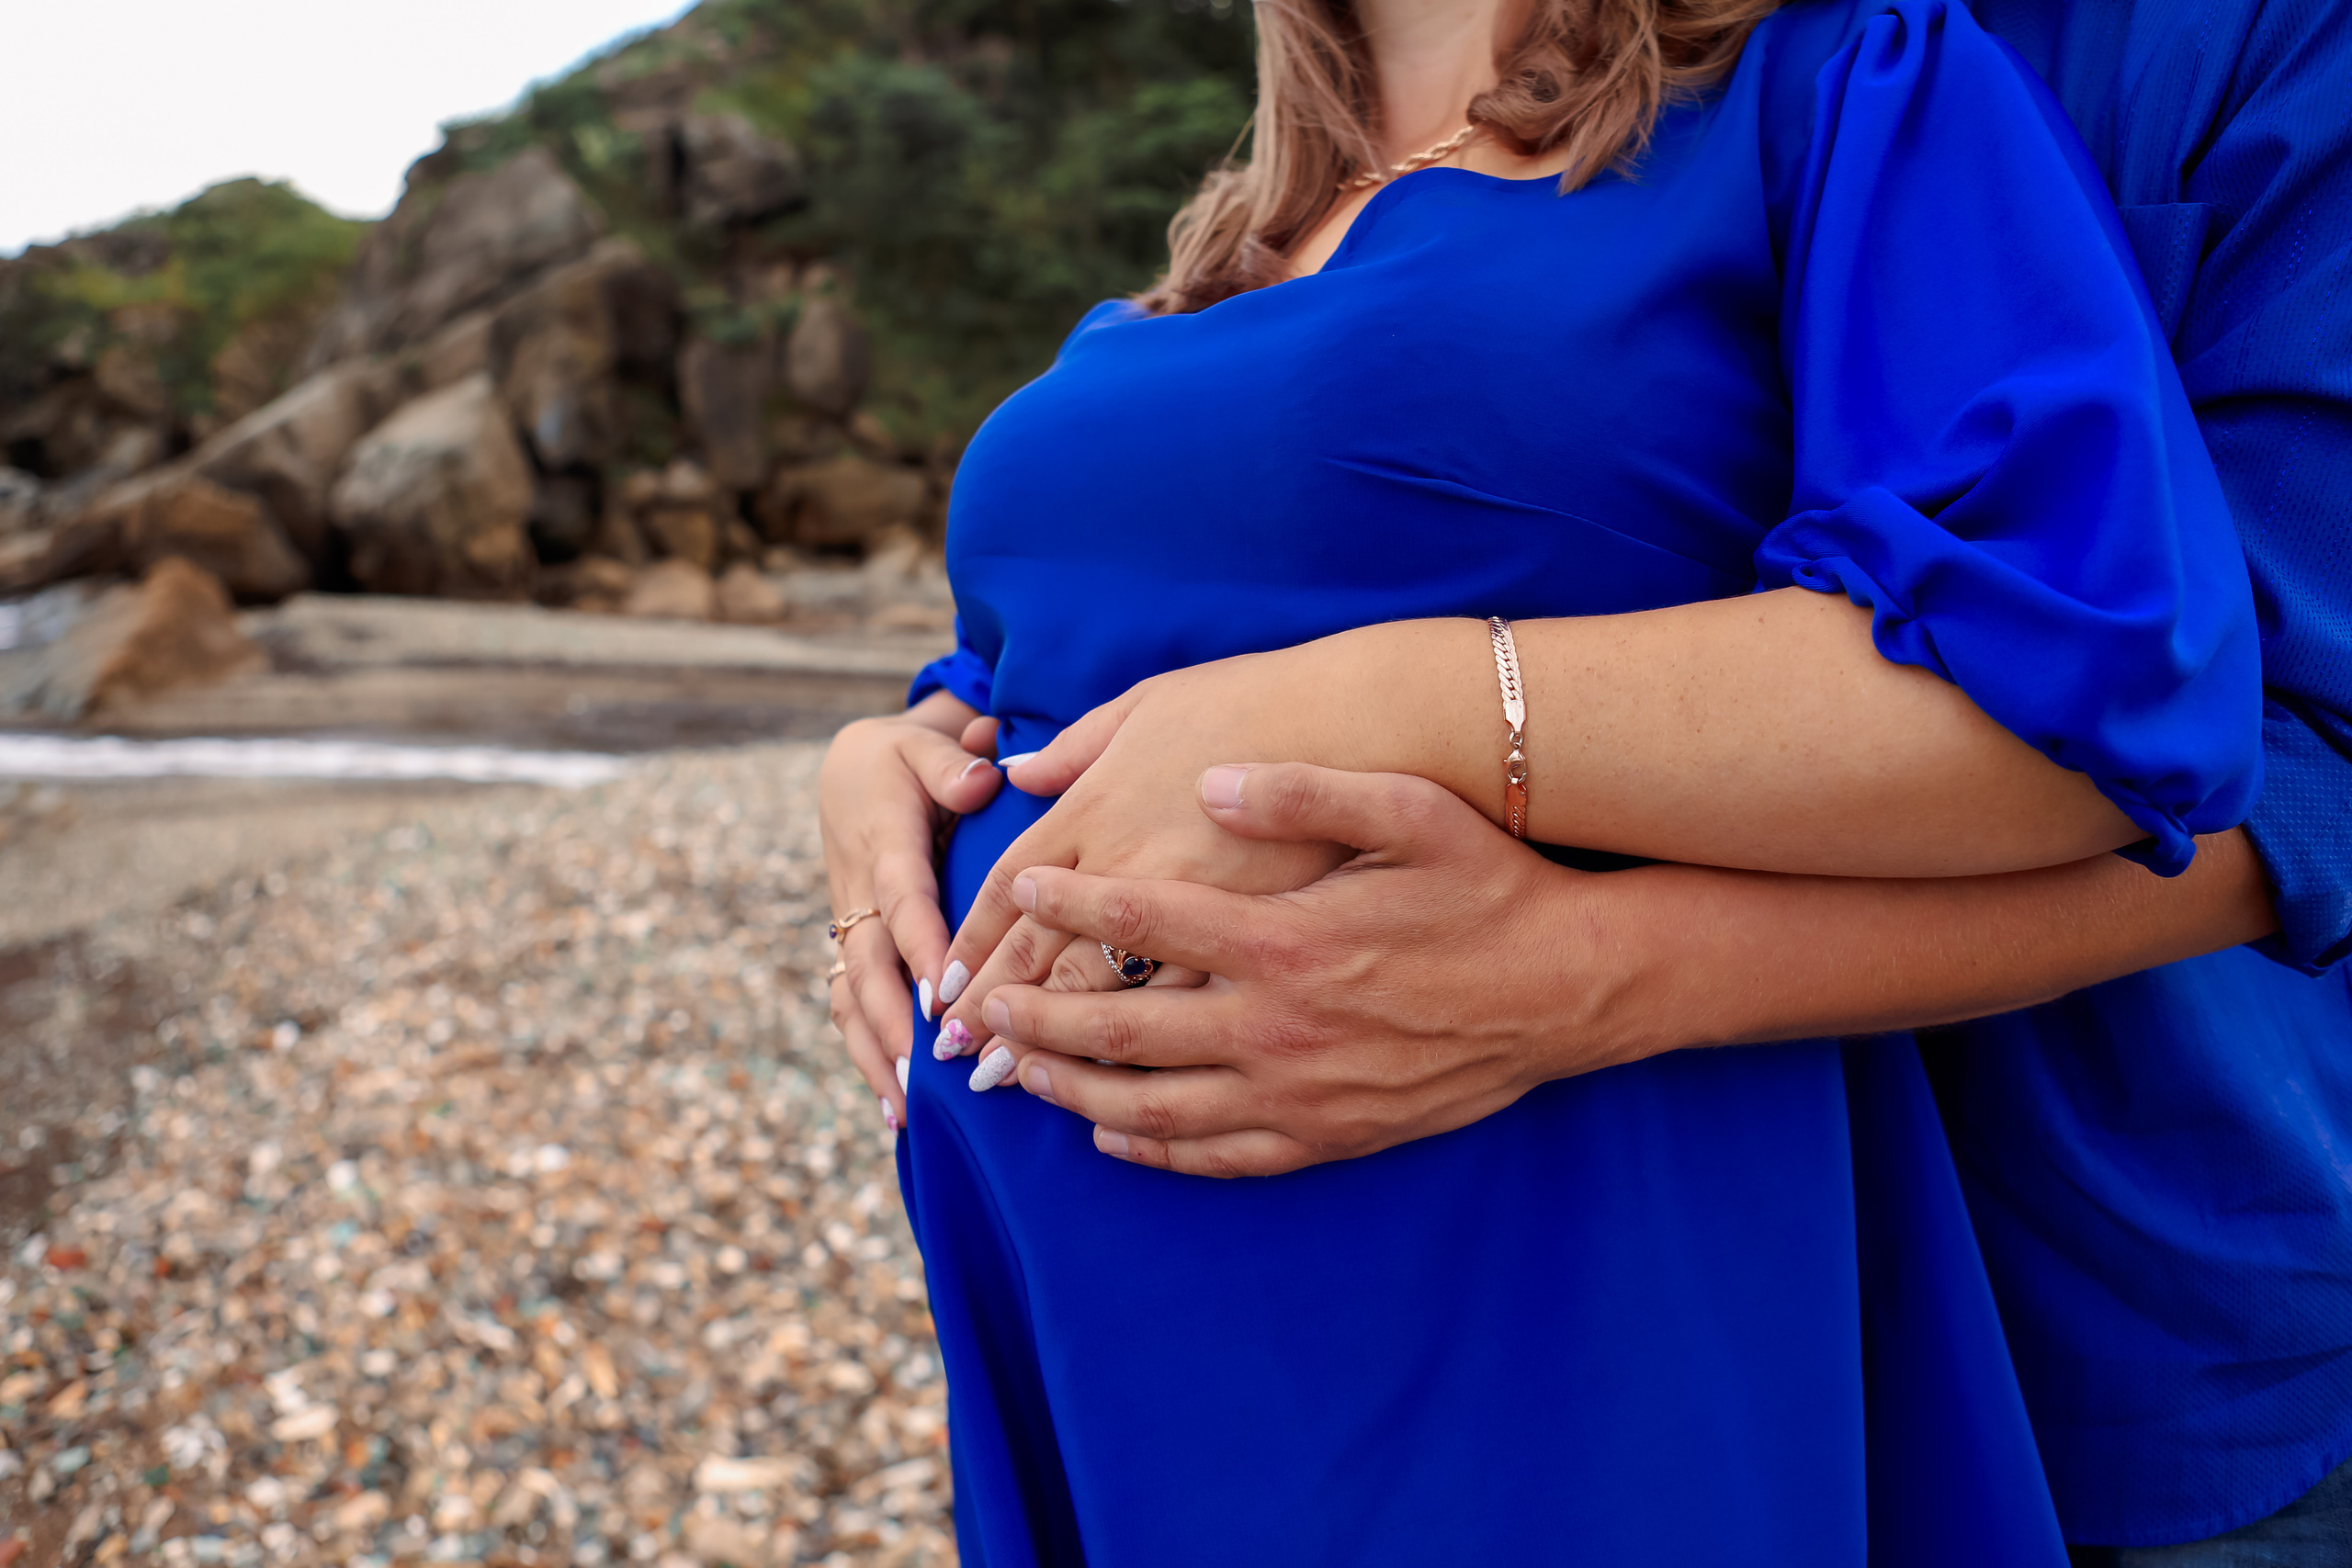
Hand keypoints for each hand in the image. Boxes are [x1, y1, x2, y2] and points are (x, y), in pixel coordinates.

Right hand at [817, 693, 1004, 1128]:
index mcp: (884, 845)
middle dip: (893, 1021)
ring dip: (877, 1052)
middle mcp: (860, 895)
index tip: (942, 998)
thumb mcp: (922, 745)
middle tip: (926, 1071)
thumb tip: (979, 780)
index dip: (920, 949)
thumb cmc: (902, 760)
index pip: (903, 902)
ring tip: (907, 1109)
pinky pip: (851, 1007)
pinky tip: (894, 1107)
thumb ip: (949, 763)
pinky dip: (867, 1055)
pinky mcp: (852, 949)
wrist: (849, 771)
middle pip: (869, 965)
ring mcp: (850, 928)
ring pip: (852, 997)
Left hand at [973, 762, 1631, 1174]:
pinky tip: (1112, 1137)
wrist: (1573, 989)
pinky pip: (1218, 1154)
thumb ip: (1308, 789)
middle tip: (979, 1010)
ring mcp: (1300, 1092)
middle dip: (1037, 1016)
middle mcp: (1278, 1025)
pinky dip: (1153, 1148)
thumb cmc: (1489, 889)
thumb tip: (1215, 774)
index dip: (1068, 901)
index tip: (1017, 887)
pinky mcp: (1329, 1135)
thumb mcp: (1412, 812)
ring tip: (1017, 1074)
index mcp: (1284, 939)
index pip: (1143, 917)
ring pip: (1153, 1104)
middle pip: (1122, 1028)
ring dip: (1074, 1090)